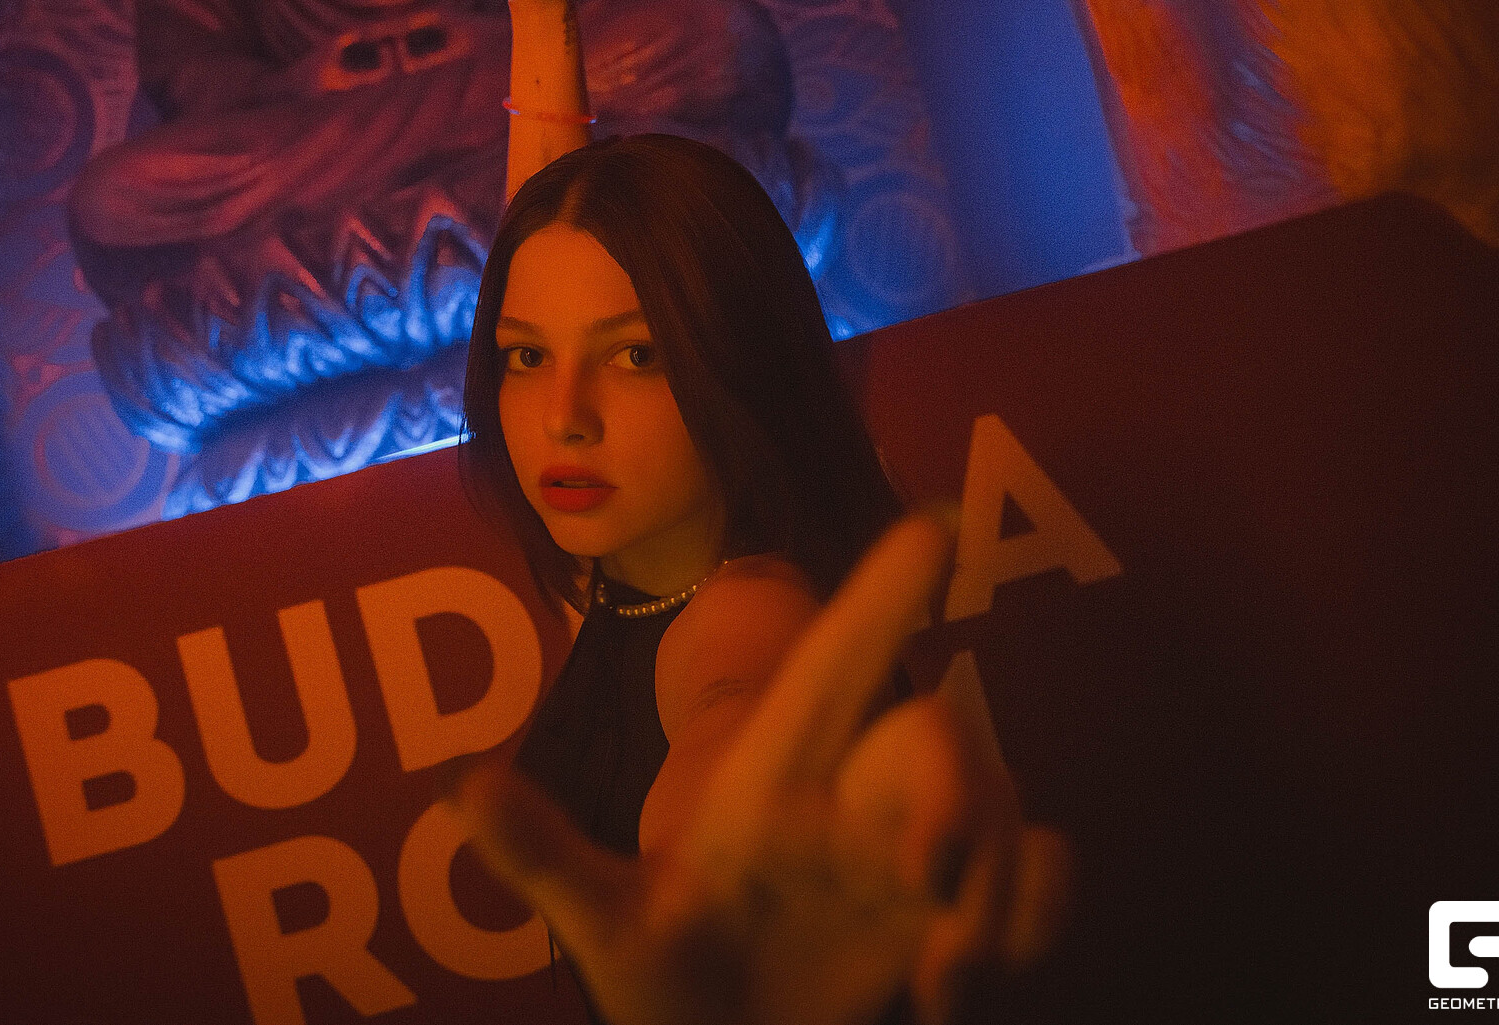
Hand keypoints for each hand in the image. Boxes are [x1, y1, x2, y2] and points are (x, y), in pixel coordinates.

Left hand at [454, 515, 1073, 1024]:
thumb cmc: (669, 989)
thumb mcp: (611, 929)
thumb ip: (545, 856)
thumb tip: (457, 780)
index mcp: (772, 777)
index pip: (833, 664)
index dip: (882, 592)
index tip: (936, 520)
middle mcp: (852, 797)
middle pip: (938, 735)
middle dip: (956, 793)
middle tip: (926, 883)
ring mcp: (914, 855)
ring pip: (1003, 810)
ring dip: (994, 891)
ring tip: (940, 983)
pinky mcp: (964, 913)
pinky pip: (1042, 871)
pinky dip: (1037, 910)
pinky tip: (969, 981)